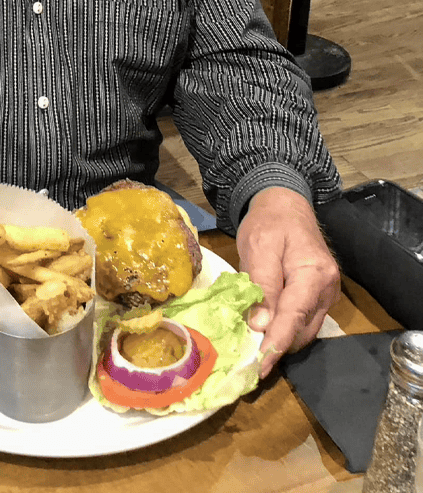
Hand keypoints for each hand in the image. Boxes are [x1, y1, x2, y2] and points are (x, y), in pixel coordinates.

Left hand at [236, 187, 339, 377]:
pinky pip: (302, 320)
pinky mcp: (318, 296)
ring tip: (251, 345)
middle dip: (276, 346)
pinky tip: (264, 327)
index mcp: (314, 273)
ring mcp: (326, 294)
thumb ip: (262, 284)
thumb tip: (260, 325)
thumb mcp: (259, 246)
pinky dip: (284, 328)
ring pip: (303, 330)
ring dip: (280, 339)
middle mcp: (326, 288)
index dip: (275, 344)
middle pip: (302, 330)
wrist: (285, 204)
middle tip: (246, 357)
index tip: (259, 367)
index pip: (294, 317)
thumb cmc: (269, 222)